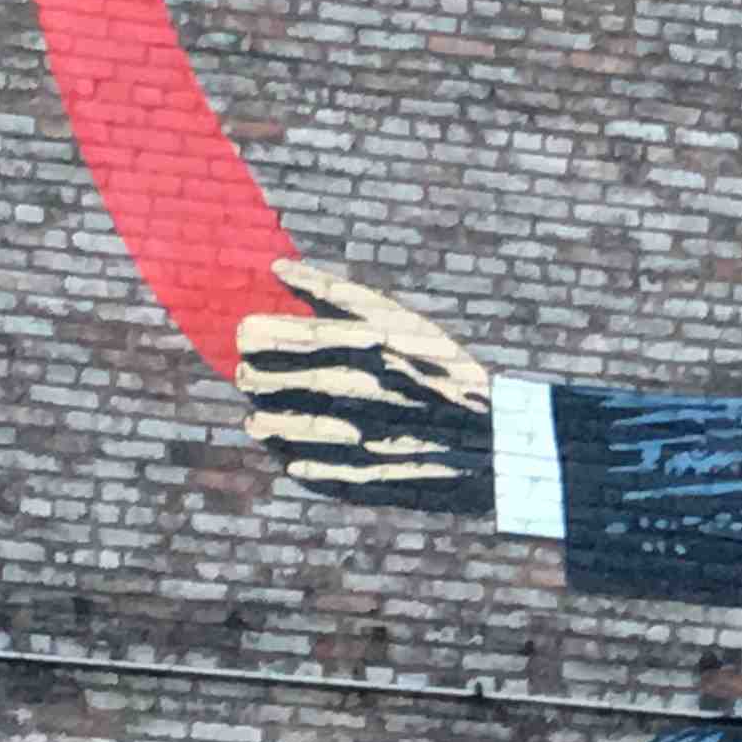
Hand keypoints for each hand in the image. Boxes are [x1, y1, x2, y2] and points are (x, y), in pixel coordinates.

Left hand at [234, 259, 495, 512]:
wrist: (496, 432)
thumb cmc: (441, 365)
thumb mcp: (396, 319)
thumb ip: (336, 293)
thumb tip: (278, 266)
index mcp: (356, 347)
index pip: (277, 338)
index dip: (252, 335)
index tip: (245, 335)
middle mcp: (351, 391)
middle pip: (271, 383)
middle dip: (253, 377)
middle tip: (249, 376)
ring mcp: (356, 437)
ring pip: (282, 428)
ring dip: (264, 422)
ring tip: (256, 420)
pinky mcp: (364, 475)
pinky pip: (312, 470)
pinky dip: (296, 462)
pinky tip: (289, 457)